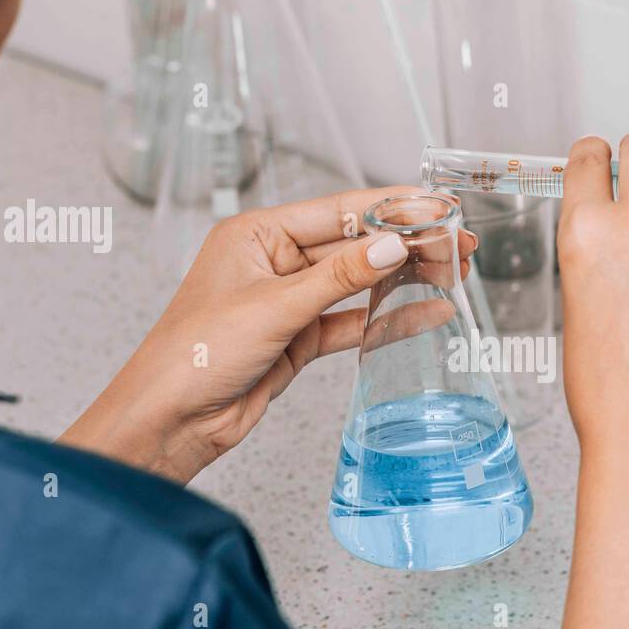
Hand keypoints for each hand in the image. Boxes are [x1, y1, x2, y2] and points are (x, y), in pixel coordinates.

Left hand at [60, 186, 476, 483]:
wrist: (170, 421)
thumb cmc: (193, 355)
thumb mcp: (274, 308)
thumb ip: (338, 278)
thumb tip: (389, 246)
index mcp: (257, 235)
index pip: (338, 211)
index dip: (392, 208)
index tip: (436, 207)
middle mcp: (274, 262)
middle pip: (355, 245)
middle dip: (407, 245)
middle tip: (458, 246)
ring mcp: (288, 302)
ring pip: (358, 283)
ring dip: (403, 279)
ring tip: (452, 275)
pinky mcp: (298, 339)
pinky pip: (352, 322)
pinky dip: (387, 319)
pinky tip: (424, 312)